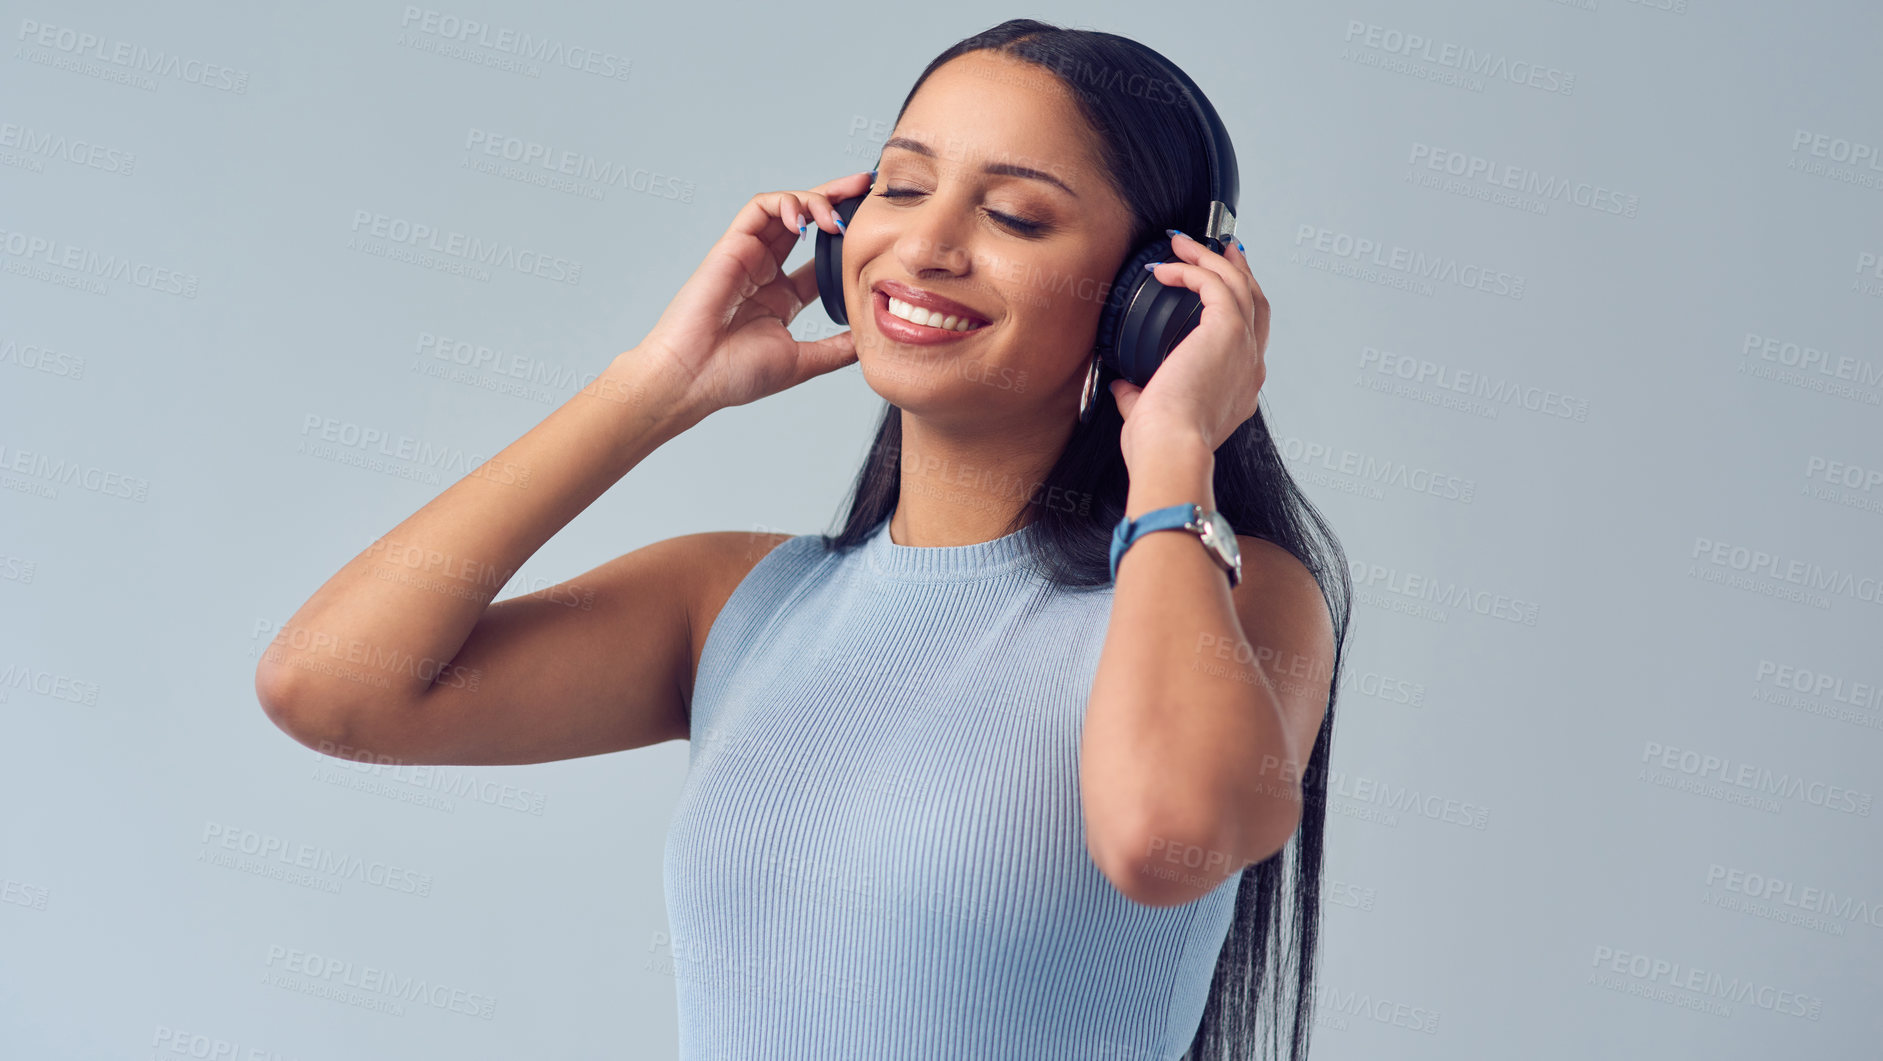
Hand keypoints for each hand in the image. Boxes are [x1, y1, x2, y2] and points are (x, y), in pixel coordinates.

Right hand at [636, 170, 872, 415]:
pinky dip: (784, 203)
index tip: (875, 225)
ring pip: (785, 208)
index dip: (846, 239)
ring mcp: (748, 256)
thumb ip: (837, 349)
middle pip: (806, 222)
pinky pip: (759, 209)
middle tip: (867, 185)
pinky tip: (804, 219)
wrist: (693, 379)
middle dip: (837, 198)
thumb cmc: (736, 375)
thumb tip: (872, 342)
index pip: (820, 256)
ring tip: (835, 217)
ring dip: (814, 200)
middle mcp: (766, 271)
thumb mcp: (802, 362)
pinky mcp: (731, 246)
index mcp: (782, 297)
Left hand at [1108, 234, 1268, 467]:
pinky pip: (1215, 283)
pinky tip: (1166, 268)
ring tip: (1184, 243)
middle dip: (1237, 270)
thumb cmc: (1161, 445)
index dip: (1236, 305)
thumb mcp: (1151, 417)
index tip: (1219, 285)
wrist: (1171, 448)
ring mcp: (1243, 347)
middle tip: (1220, 248)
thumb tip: (1125, 386)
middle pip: (1255, 301)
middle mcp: (1250, 366)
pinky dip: (1192, 270)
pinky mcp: (1228, 330)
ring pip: (1238, 284)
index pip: (1248, 337)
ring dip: (1212, 258)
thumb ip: (1139, 397)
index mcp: (1239, 388)